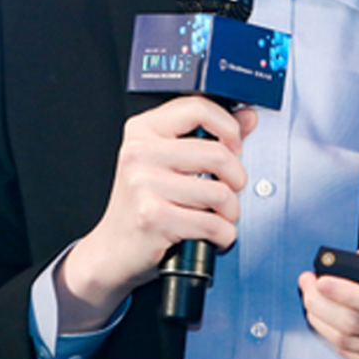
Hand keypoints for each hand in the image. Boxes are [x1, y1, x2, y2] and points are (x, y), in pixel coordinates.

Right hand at [60, 96, 257, 324]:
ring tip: (218, 216)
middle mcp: (140, 153)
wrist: (112, 250)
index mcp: (143, 131)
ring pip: (220, 192)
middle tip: (229, 190)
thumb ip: (209, 136)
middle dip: (237, 179)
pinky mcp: (154, 217)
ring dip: (230, 212)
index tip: (235, 145)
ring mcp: (144, 185)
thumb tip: (247, 117)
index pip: (198, 108)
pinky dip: (222, 235)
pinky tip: (211, 235)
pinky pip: (212, 224)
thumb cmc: (142, 205)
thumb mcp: (169, 162)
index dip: (228, 128)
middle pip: (218, 154)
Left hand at [297, 228, 358, 358]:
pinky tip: (328, 321)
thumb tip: (355, 258)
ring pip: (349, 344)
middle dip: (321, 304)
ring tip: (313, 300)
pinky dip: (332, 338)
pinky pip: (352, 358)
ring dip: (321, 321)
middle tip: (307, 285)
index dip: (346, 294)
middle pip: (358, 325)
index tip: (321, 281)